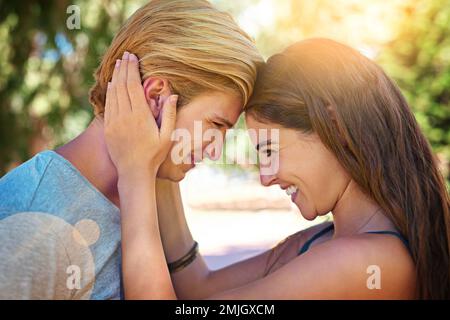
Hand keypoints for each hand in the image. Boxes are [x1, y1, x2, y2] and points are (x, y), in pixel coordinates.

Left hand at [104, 51, 177, 176]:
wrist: (134, 172)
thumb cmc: (154, 155)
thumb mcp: (167, 136)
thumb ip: (169, 114)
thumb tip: (172, 95)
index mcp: (140, 116)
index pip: (134, 86)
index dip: (132, 70)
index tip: (133, 57)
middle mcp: (125, 116)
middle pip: (122, 85)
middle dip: (124, 68)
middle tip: (125, 55)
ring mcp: (114, 122)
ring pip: (113, 93)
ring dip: (116, 76)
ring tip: (119, 64)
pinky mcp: (108, 128)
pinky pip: (108, 104)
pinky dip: (110, 91)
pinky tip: (113, 83)